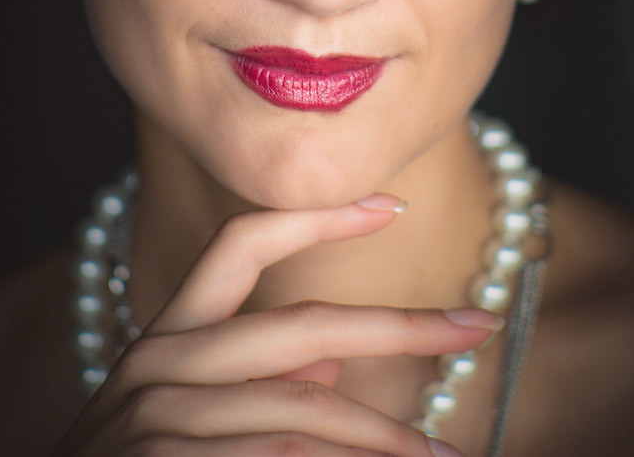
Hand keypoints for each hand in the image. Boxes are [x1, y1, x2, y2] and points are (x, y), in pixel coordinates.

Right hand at [54, 197, 496, 455]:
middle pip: (301, 326)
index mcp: (169, 335)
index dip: (317, 215)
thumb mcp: (181, 416)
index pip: (243, 242)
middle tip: (473, 323)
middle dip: (397, 326)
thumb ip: (253, 384)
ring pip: (304, 408)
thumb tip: (328, 365)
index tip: (391, 202)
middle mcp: (161, 362)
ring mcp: (160, 419)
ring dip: (384, 435)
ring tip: (444, 454)